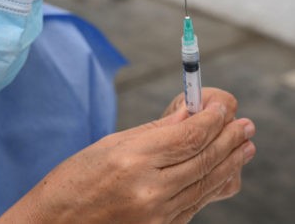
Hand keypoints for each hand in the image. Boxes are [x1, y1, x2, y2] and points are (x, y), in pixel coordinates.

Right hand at [0, 88, 255, 223]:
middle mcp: (149, 190)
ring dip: (230, 161)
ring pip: (207, 183)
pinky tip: (225, 172)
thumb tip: (188, 113)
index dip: (212, 117)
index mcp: (131, 160)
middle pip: (204, 158)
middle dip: (229, 137)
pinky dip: (215, 184)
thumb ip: (154, 131)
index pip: (189, 134)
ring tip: (244, 145)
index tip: (222, 105)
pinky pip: (197, 203)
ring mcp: (157, 215)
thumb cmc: (73, 180)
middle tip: (244, 124)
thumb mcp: (109, 145)